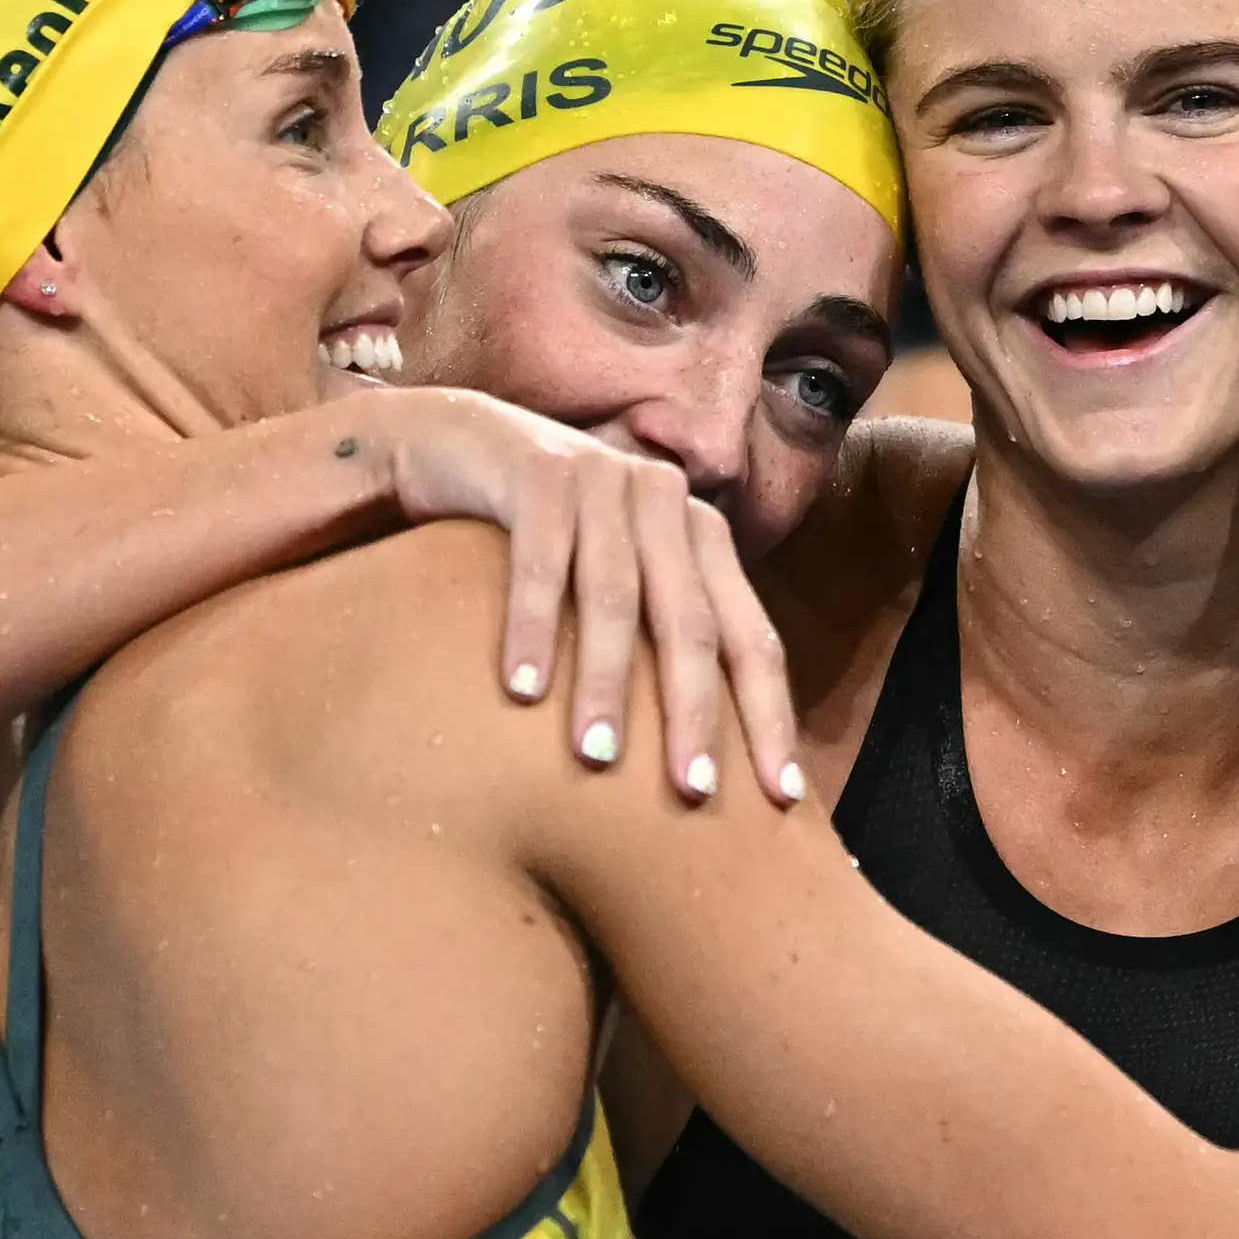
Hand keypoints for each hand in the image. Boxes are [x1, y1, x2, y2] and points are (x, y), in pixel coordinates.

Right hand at [361, 390, 800, 804]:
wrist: (456, 441)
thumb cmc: (544, 542)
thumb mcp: (612, 587)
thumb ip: (656, 645)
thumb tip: (698, 763)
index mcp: (703, 539)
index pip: (752, 638)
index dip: (769, 716)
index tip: (782, 797)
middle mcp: (667, 503)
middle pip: (694, 622)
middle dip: (696, 711)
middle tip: (694, 791)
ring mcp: (605, 480)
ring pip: (616, 594)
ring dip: (607, 681)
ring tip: (597, 756)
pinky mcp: (538, 469)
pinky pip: (539, 558)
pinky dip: (532, 626)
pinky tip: (522, 691)